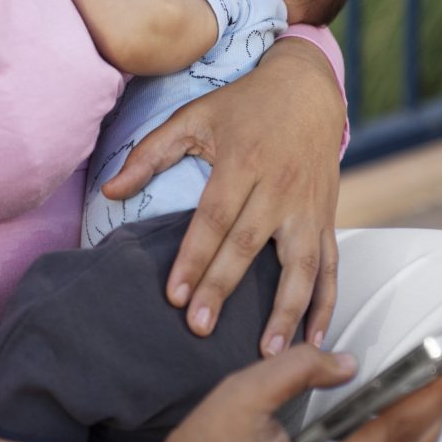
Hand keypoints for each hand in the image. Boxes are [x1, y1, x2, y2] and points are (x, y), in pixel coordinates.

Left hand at [101, 38, 344, 354]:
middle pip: (250, 245)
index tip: (175, 295)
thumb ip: (149, 154)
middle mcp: (279, 187)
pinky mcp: (327, 217)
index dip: (195, 257)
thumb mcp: (194, 116)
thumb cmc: (244, 105)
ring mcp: (308, 205)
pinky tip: (313, 338)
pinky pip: (331, 266)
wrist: (309, 88)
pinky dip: (326, 303)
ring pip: (300, 265)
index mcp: (243, 162)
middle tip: (200, 328)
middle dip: (224, 288)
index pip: (215, 218)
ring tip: (268, 352)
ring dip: (286, 311)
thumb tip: (110, 191)